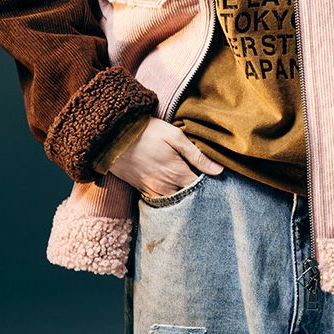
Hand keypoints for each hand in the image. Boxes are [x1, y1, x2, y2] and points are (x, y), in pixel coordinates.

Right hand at [109, 117, 223, 195]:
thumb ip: (197, 155)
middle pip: (187, 197)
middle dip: (195, 192)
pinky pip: (158, 200)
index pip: (199, 188)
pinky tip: (171, 185)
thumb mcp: (175, 137)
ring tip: (186, 182)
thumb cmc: (147, 132)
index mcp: (177, 174)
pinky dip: (167, 196)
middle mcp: (165, 187)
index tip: (213, 177)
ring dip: (181, 195)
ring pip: (173, 201)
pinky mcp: (141, 190)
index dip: (208, 184)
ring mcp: (152, 190)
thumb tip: (219, 170)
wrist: (114, 137)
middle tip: (200, 180)